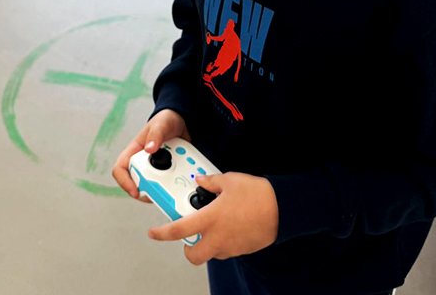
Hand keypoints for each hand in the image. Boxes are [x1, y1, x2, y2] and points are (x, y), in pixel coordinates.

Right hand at [112, 109, 188, 198]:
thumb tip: (149, 149)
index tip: (136, 191)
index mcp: (134, 151)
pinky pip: (167, 185)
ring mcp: (154, 169)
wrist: (182, 122)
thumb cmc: (166, 120)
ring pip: (152, 187)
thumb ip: (156, 135)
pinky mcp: (166, 173)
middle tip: (162, 189)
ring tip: (176, 178)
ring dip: (163, 188)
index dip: (124, 182)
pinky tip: (182, 178)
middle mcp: (141, 163)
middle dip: (149, 189)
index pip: (120, 169)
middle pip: (137, 184)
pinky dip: (174, 185)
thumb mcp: (161, 124)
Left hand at [148, 172, 278, 264]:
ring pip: (211, 253)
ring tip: (213, 225)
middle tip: (188, 236)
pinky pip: (227, 250)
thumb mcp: (229, 181)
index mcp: (209, 219)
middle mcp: (217, 237)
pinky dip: (223, 241)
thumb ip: (210, 182)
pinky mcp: (242, 250)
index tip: (154, 233)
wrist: (281, 208)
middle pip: (193, 255)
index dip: (162, 234)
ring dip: (207, 243)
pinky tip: (230, 226)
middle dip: (188, 249)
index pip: (178, 231)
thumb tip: (201, 180)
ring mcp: (230, 246)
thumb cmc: (255, 194)